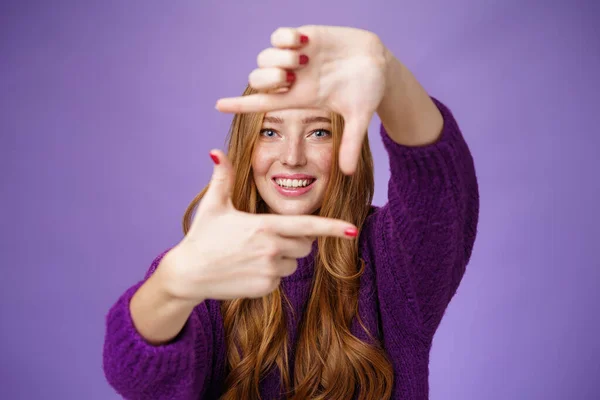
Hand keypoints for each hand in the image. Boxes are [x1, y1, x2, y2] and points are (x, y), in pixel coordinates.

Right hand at [159, 150, 358, 302]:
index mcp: (265, 226)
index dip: (332, 228)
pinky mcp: (265, 288)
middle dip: (295, 239)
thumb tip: (216, 151)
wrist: (188, 274)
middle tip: (267, 236)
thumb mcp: (214, 205)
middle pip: (305, 244)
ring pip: (294, 262)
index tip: (352, 230)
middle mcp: (271, 249)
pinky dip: (270, 273)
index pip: (308, 226)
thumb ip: (223, 177)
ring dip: (282, 257)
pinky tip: (248, 268)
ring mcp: (269, 271)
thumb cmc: (202, 236)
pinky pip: (280, 278)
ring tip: (252, 253)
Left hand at [215, 25, 389, 174]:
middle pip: (258, 79)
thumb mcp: (359, 117)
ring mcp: (296, 57)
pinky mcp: (304, 36)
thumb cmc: (369, 91)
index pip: (262, 103)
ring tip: (303, 58)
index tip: (217, 105)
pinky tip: (303, 42)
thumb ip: (351, 143)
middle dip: (266, 76)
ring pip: (265, 56)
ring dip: (278, 57)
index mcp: (300, 98)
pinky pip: (279, 35)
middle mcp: (293, 79)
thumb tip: (348, 174)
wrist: (381, 63)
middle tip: (287, 76)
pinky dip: (284, 38)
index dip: (239, 104)